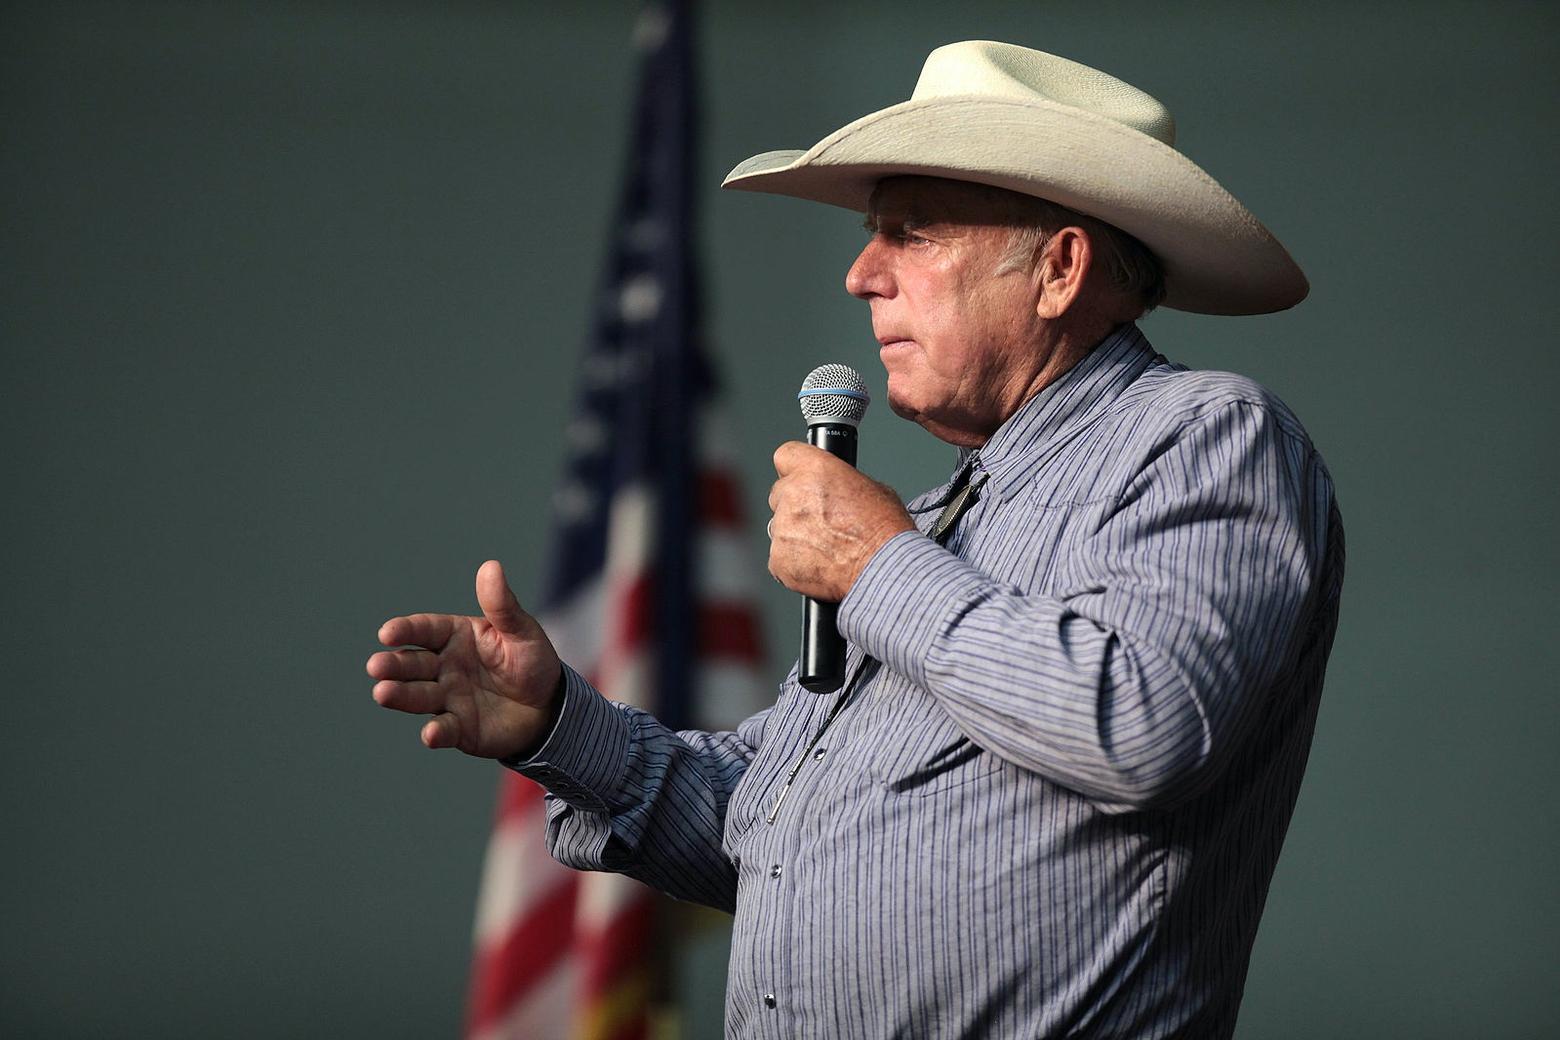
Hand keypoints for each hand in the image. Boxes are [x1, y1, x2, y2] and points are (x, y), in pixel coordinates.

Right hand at [368, 560, 562, 759]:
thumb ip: (502, 606)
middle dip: (392, 665)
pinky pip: (445, 730)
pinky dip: (436, 733)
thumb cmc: (531, 662)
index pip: (424, 630)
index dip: (405, 630)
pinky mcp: (459, 729)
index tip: (387, 633)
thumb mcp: (521, 631)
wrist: (550, 707)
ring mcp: (448, 698)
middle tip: (375, 666)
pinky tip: (431, 734)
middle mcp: (443, 666)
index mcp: (455, 636)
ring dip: (400, 696)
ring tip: (383, 693)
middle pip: (412, 664)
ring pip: (418, 696)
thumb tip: (491, 566)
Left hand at [768, 441, 915, 600]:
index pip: (786, 455)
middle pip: (780, 494)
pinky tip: (820, 565)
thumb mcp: (872, 489)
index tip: (798, 477)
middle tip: (820, 522)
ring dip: (795, 536)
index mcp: (815, 469)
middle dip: (795, 506)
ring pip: (779, 528)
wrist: (882, 568)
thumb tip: (835, 490)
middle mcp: (793, 495)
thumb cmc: (885, 531)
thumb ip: (840, 484)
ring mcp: (782, 528)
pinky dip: (795, 563)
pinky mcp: (778, 559)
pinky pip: (780, 558)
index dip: (793, 468)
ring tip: (826, 549)